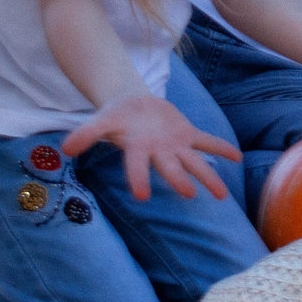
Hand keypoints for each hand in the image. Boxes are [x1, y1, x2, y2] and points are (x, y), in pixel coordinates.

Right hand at [63, 92, 242, 203]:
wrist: (131, 105)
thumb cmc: (114, 117)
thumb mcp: (99, 121)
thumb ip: (85, 134)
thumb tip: (65, 148)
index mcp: (137, 151)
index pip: (136, 167)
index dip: (139, 179)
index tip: (141, 196)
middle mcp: (158, 153)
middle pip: (169, 168)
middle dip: (178, 180)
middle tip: (189, 194)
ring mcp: (174, 146)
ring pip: (193, 162)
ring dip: (208, 177)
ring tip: (222, 195)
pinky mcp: (186, 134)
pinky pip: (206, 142)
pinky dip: (220, 148)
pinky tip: (237, 157)